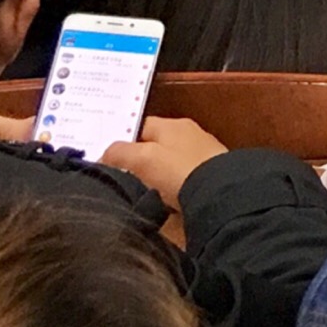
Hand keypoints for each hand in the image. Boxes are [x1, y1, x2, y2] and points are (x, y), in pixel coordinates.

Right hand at [102, 112, 228, 204]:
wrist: (222, 192)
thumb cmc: (180, 170)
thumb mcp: (143, 158)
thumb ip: (120, 153)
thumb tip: (104, 155)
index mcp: (172, 125)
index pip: (140, 126)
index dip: (123, 142)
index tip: (109, 161)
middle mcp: (189, 134)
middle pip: (156, 145)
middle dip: (140, 161)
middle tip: (125, 180)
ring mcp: (203, 154)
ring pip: (170, 162)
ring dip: (158, 176)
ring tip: (143, 193)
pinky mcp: (212, 174)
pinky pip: (185, 179)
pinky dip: (174, 187)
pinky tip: (167, 201)